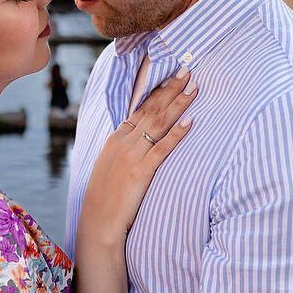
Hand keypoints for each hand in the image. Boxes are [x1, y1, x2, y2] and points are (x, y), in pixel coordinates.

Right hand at [80, 67, 195, 244]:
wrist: (98, 221)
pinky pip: (163, 148)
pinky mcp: (141, 171)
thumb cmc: (105, 198)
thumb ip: (123, 150)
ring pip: (158, 123)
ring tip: (193, 88)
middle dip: (171, 89)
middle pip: (151, 109)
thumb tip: (137, 139)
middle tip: (187, 71)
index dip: (157, 92)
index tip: (172, 78)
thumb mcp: (109, 166)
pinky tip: (190, 122)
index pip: (139, 109)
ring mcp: (132, 155)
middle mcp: (123, 142)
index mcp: (115, 139)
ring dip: (178, 103)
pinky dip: (177, 134)